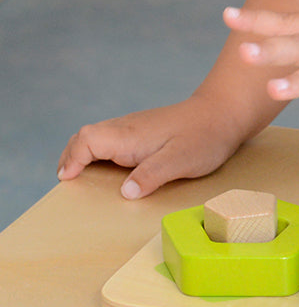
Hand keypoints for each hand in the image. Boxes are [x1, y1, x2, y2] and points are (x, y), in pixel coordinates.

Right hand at [57, 98, 248, 199]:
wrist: (224, 113)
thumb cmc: (204, 137)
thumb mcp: (180, 160)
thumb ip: (152, 175)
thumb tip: (125, 192)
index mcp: (130, 135)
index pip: (87, 140)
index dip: (72, 158)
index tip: (67, 178)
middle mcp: (127, 128)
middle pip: (86, 137)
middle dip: (71, 157)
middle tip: (67, 180)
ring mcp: (136, 128)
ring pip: (98, 137)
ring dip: (84, 155)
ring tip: (80, 177)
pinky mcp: (145, 131)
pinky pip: (113, 140)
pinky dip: (101, 153)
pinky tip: (110, 168)